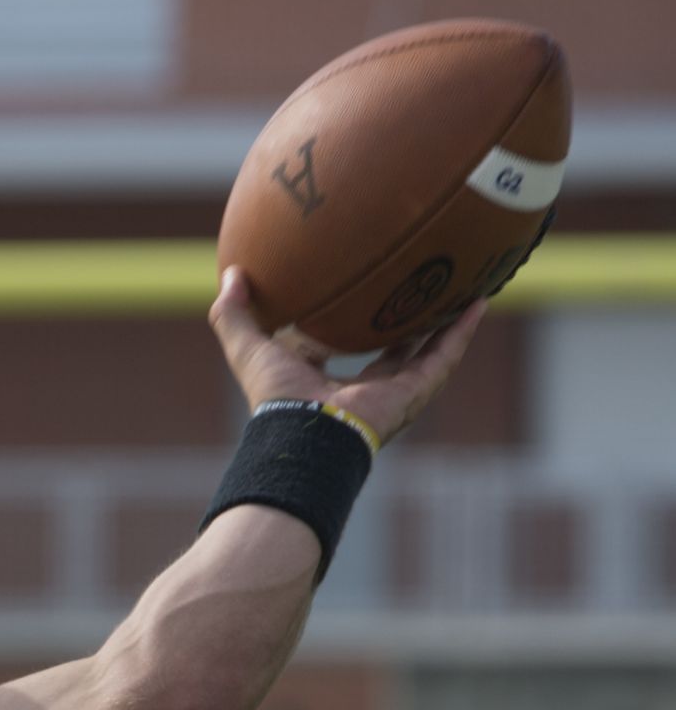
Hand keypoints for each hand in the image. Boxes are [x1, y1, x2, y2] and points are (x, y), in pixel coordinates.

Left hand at [209, 265, 487, 446]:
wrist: (304, 434)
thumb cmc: (275, 400)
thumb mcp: (250, 349)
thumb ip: (234, 316)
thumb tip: (232, 275)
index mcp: (327, 381)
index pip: (344, 347)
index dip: (353, 321)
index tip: (364, 291)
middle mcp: (362, 389)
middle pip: (394, 351)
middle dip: (409, 322)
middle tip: (423, 285)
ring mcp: (391, 393)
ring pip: (427, 352)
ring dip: (445, 323)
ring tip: (463, 287)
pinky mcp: (413, 394)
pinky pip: (444, 358)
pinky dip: (461, 332)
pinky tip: (477, 301)